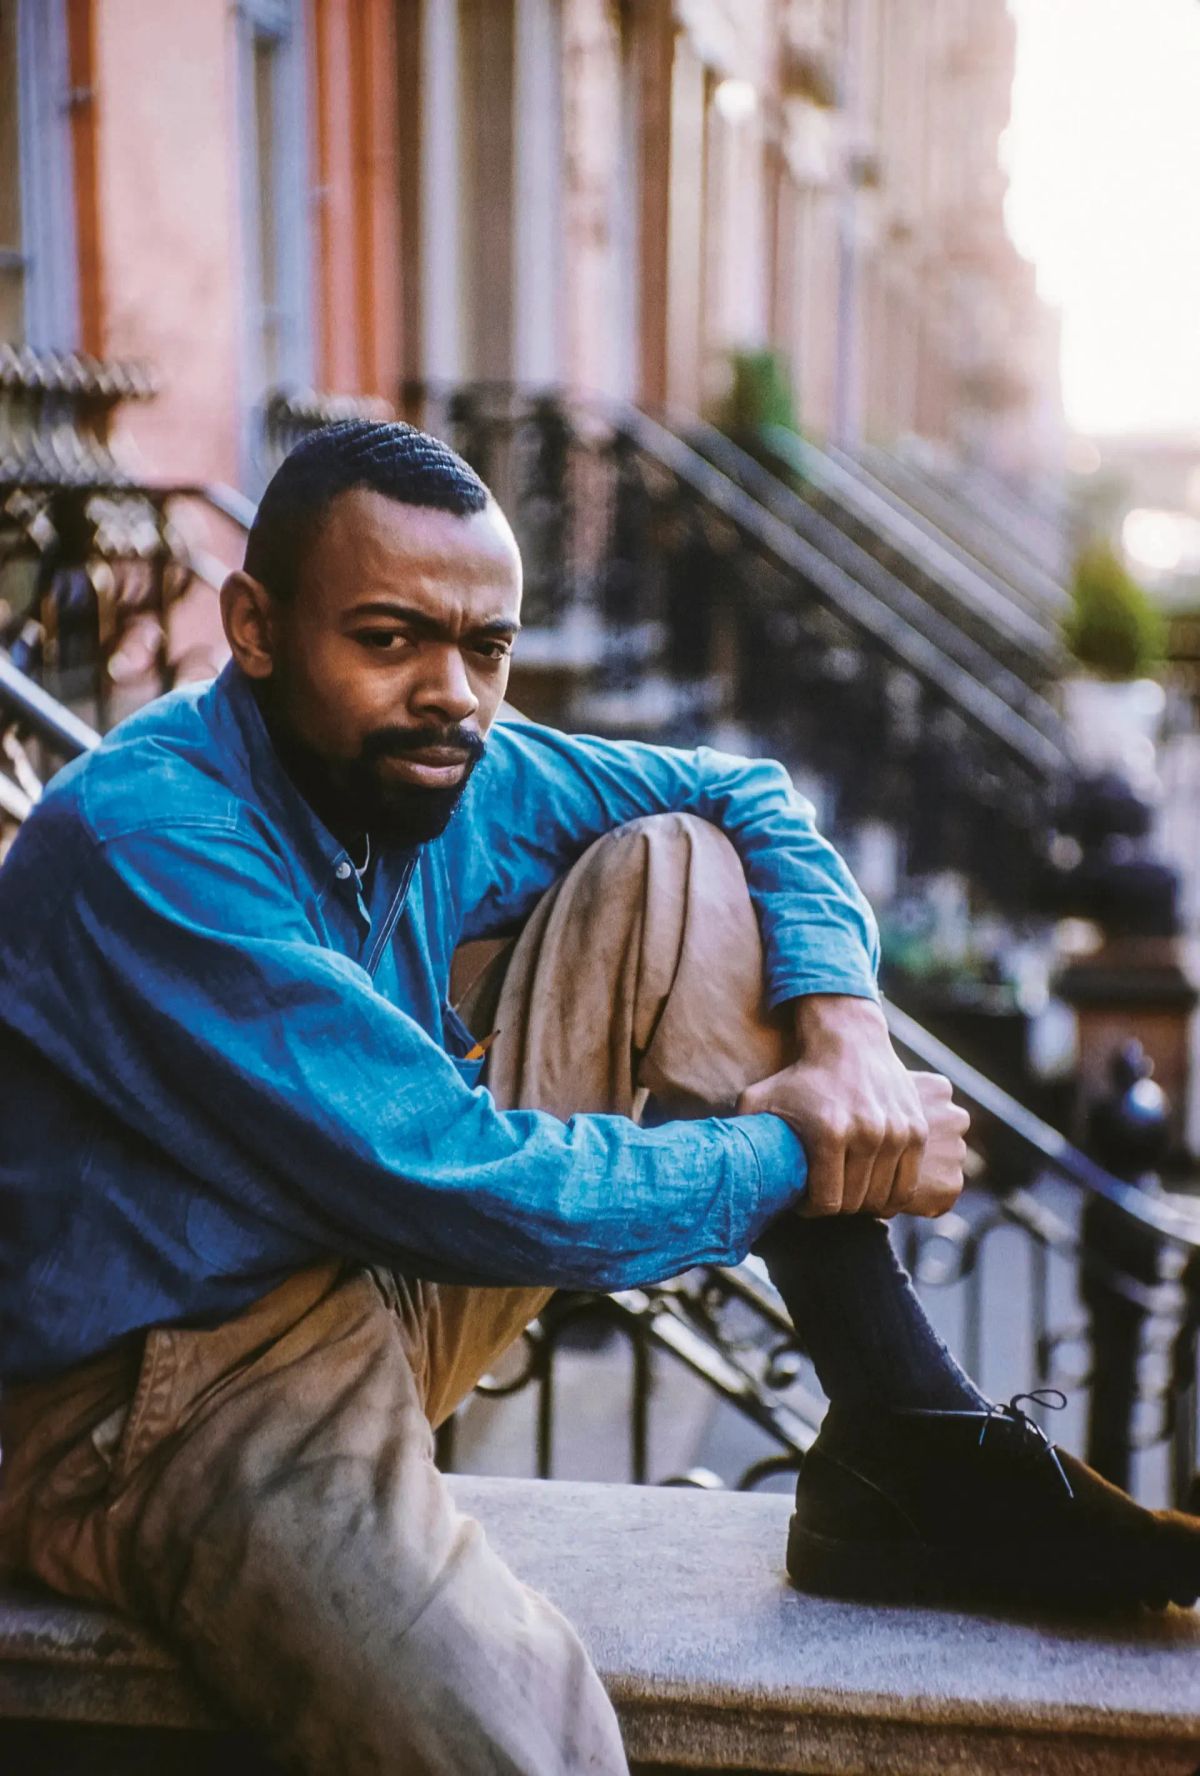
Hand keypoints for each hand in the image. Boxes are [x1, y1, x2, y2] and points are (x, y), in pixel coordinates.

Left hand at [735, 996, 966, 1219]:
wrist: (849, 1041)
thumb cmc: (799, 1075)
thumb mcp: (759, 1099)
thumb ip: (739, 1132)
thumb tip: (716, 1167)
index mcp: (830, 1133)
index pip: (827, 1203)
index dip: (812, 1209)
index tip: (804, 1199)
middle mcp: (868, 1134)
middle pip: (855, 1203)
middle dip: (836, 1205)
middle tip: (824, 1193)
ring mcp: (897, 1133)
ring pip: (883, 1198)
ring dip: (863, 1202)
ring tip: (846, 1189)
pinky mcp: (916, 1131)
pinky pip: (907, 1185)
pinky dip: (890, 1194)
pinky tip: (870, 1185)